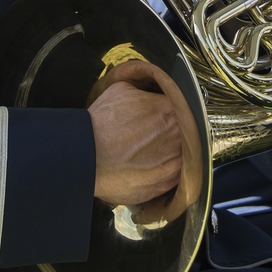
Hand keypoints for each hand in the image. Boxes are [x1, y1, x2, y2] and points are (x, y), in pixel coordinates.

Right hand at [88, 79, 182, 206]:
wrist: (86, 157)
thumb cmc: (101, 123)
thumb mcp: (122, 89)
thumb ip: (143, 89)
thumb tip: (147, 89)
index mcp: (171, 109)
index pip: (181, 106)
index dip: (171, 111)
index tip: (162, 115)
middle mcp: (178, 135)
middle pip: (185, 131)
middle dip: (173, 131)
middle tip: (156, 134)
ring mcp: (175, 161)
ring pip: (183, 154)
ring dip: (172, 153)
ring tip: (152, 153)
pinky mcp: (166, 183)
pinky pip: (175, 175)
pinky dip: (166, 171)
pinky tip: (150, 168)